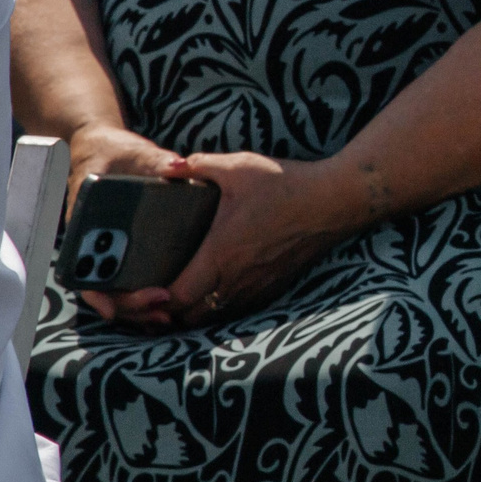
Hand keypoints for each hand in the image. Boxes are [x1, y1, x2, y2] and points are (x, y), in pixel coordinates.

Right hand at [63, 123, 185, 324]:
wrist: (107, 149)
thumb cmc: (114, 152)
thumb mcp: (132, 153)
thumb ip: (153, 161)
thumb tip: (174, 167)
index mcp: (86, 224)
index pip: (81, 267)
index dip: (95, 291)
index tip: (111, 308)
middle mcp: (95, 241)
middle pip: (104, 286)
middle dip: (129, 304)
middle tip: (161, 304)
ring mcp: (112, 247)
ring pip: (119, 289)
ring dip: (139, 306)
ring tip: (168, 313)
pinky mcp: (132, 248)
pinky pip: (135, 276)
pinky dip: (147, 292)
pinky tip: (171, 302)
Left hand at [112, 151, 351, 330]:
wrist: (337, 199)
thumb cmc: (287, 184)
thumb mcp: (238, 167)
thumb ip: (197, 166)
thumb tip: (169, 165)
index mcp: (220, 254)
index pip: (177, 297)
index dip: (153, 299)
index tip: (143, 286)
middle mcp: (237, 278)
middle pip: (191, 315)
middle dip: (170, 309)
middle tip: (157, 290)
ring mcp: (258, 285)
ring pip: (216, 314)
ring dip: (197, 308)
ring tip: (183, 289)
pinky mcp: (275, 284)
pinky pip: (240, 306)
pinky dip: (223, 303)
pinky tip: (219, 282)